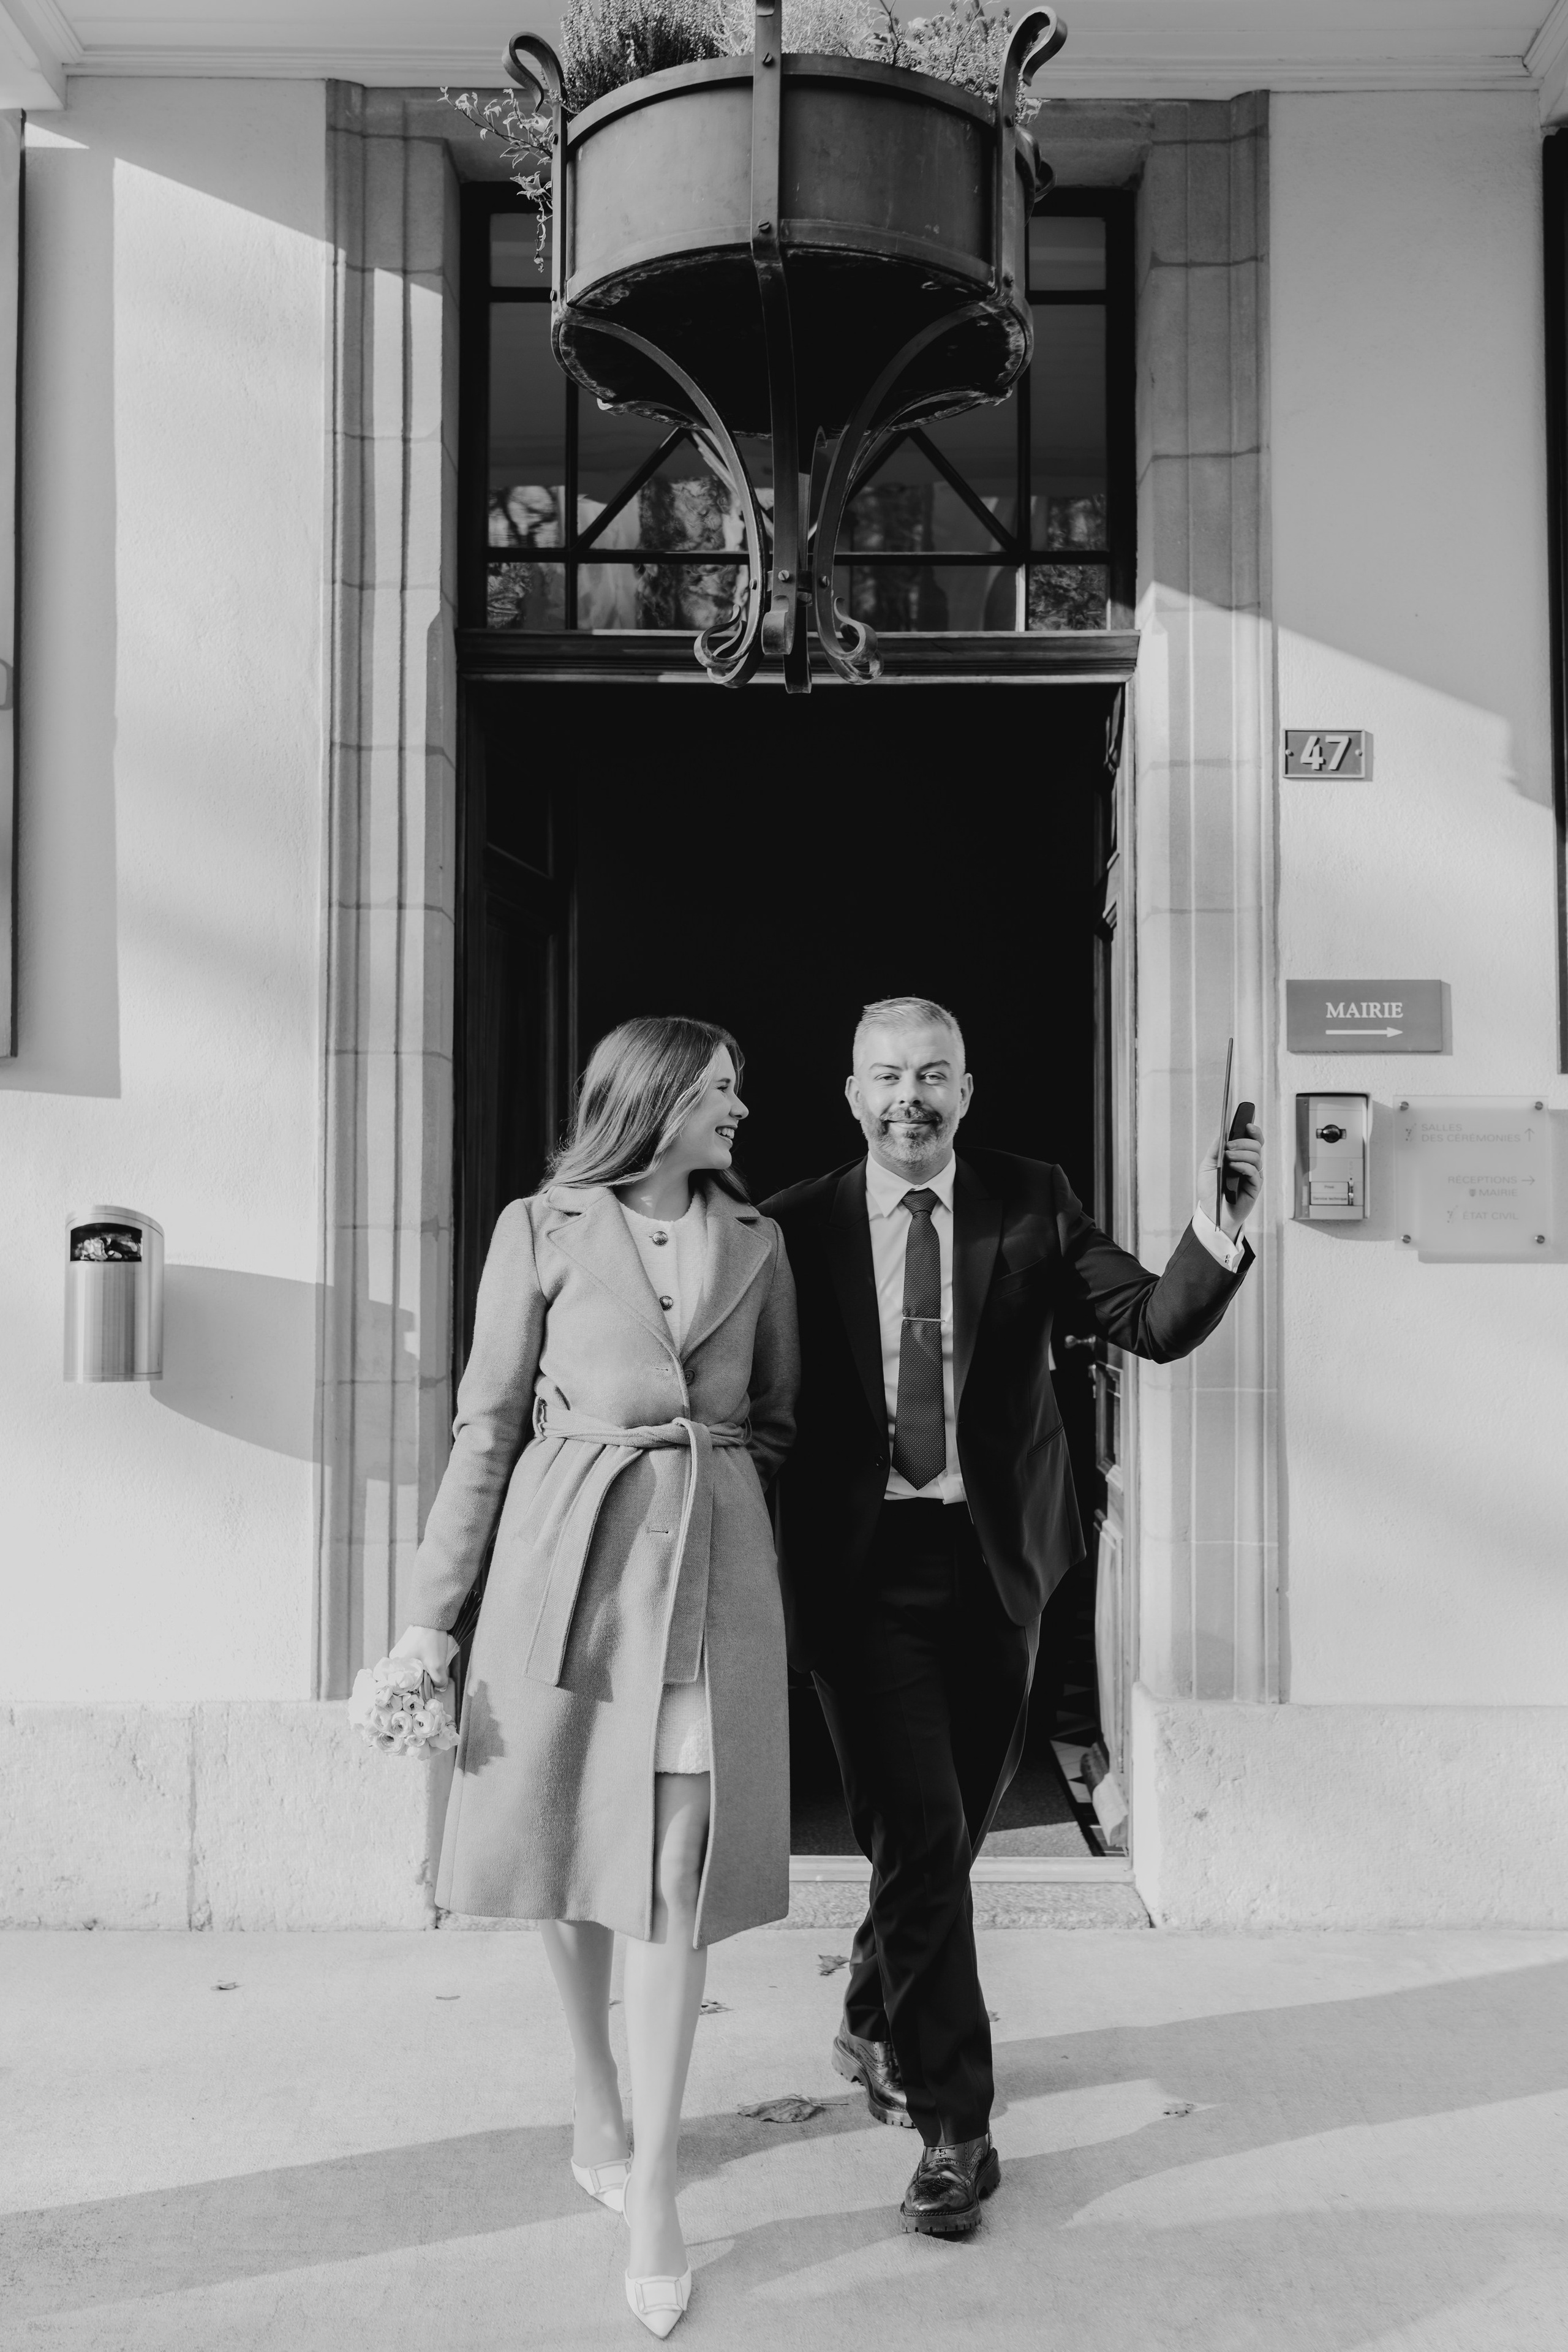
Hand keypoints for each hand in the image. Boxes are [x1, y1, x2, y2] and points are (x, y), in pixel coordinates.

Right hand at [389, 1624, 455, 1687]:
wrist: (434, 1616)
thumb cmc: (431, 1640)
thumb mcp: (437, 1665)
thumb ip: (439, 1681)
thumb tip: (440, 1688)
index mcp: (395, 1663)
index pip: (404, 1684)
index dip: (417, 1689)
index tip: (428, 1690)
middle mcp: (395, 1657)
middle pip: (410, 1676)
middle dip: (423, 1679)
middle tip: (434, 1676)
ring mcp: (402, 1650)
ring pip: (415, 1668)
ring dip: (425, 1670)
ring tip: (435, 1665)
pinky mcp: (409, 1645)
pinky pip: (417, 1660)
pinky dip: (425, 1662)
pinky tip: (433, 1658)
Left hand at [1199, 1121, 1263, 1238]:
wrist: (1212, 1211)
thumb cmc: (1211, 1189)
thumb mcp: (1208, 1165)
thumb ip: (1215, 1149)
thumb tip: (1221, 1134)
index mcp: (1241, 1157)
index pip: (1254, 1141)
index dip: (1254, 1131)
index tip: (1247, 1125)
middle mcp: (1250, 1165)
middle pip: (1256, 1146)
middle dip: (1243, 1142)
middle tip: (1230, 1145)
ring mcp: (1253, 1176)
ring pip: (1256, 1157)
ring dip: (1242, 1153)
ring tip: (1228, 1157)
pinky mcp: (1254, 1187)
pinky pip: (1254, 1172)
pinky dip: (1244, 1166)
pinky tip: (1233, 1166)